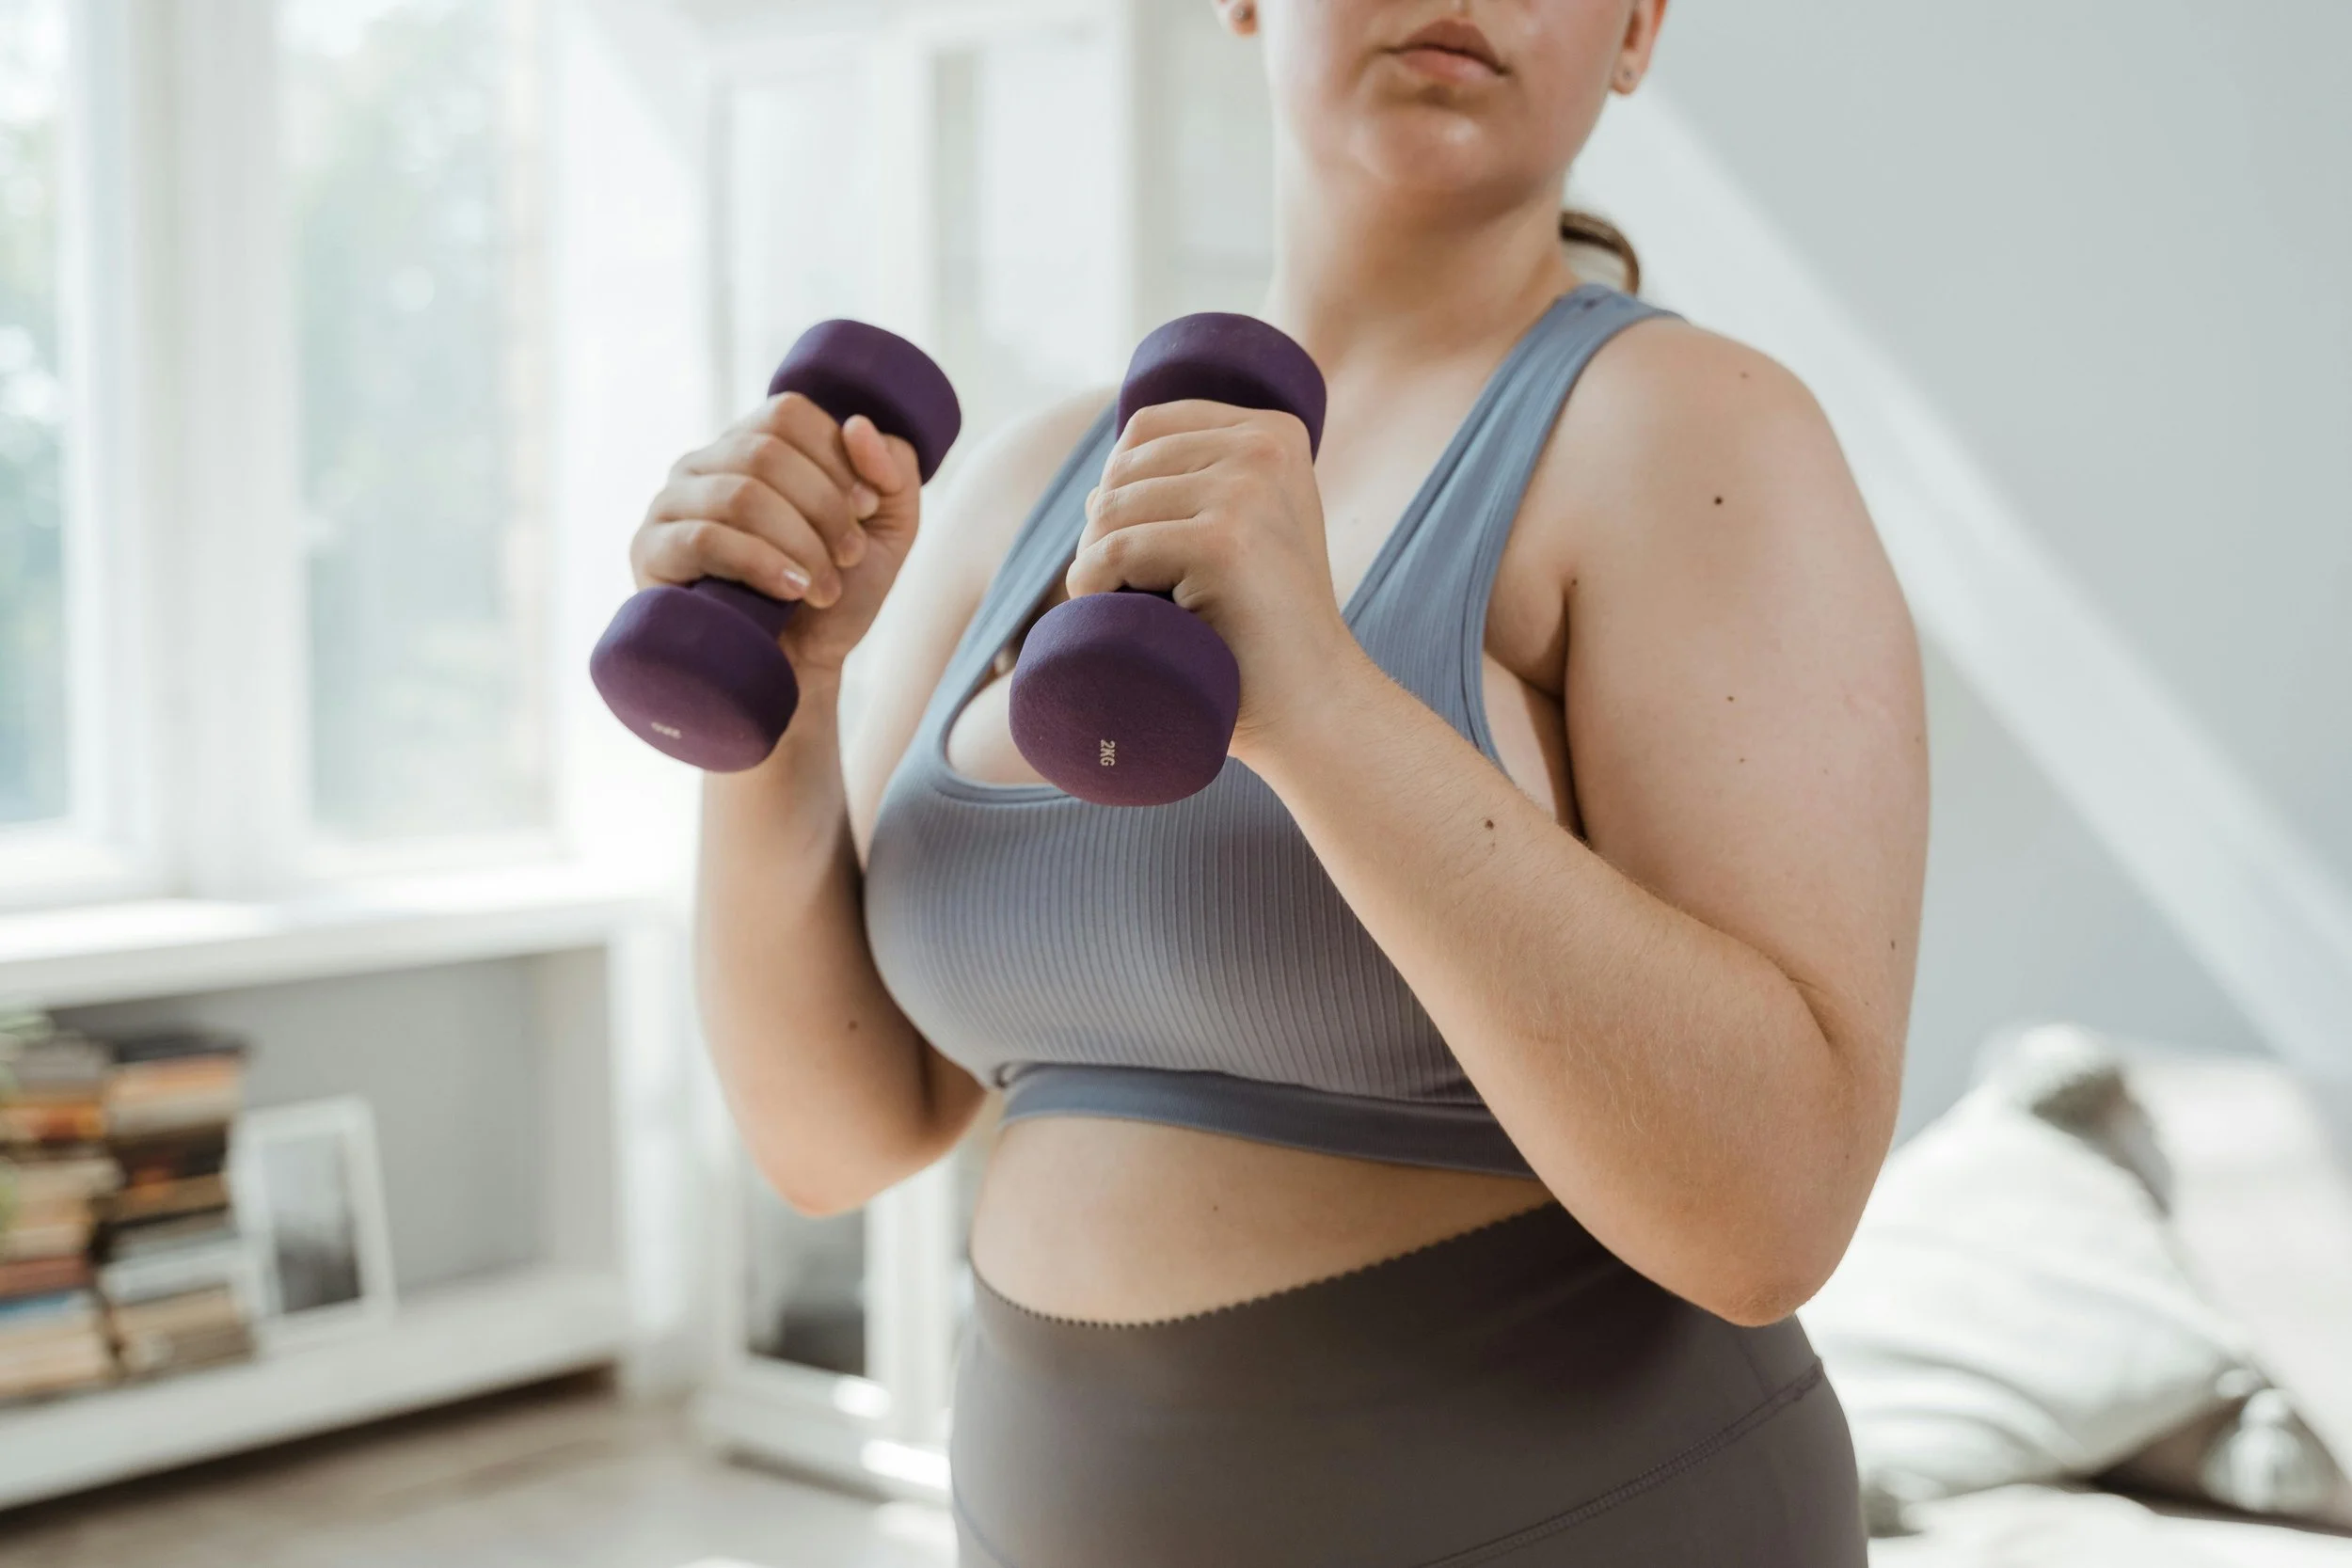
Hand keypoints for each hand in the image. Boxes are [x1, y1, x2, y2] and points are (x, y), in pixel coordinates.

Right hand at [630, 392, 923, 678]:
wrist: (797, 671)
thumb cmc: (835, 595)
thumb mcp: (888, 531)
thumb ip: (893, 471)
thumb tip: (857, 424)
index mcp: (753, 445)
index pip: (788, 413)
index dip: (836, 458)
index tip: (866, 508)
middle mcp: (704, 465)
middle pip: (766, 452)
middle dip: (824, 508)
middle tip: (851, 556)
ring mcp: (671, 505)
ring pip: (739, 494)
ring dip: (800, 543)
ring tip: (825, 588)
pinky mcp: (651, 552)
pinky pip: (703, 537)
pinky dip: (760, 563)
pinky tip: (792, 591)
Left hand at [1068, 399, 1361, 757]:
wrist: (1313, 705)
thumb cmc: (1262, 631)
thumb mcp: (1246, 534)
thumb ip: (1197, 489)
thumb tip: (1099, 480)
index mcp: (1274, 431)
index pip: (1146, 427)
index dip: (1119, 488)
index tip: (1146, 551)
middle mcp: (1266, 446)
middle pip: (1123, 467)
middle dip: (1104, 531)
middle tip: (1134, 594)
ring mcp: (1248, 491)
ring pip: (1110, 508)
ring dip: (1095, 564)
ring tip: (1133, 609)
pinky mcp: (1223, 542)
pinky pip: (1114, 551)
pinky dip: (1093, 588)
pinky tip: (1113, 616)